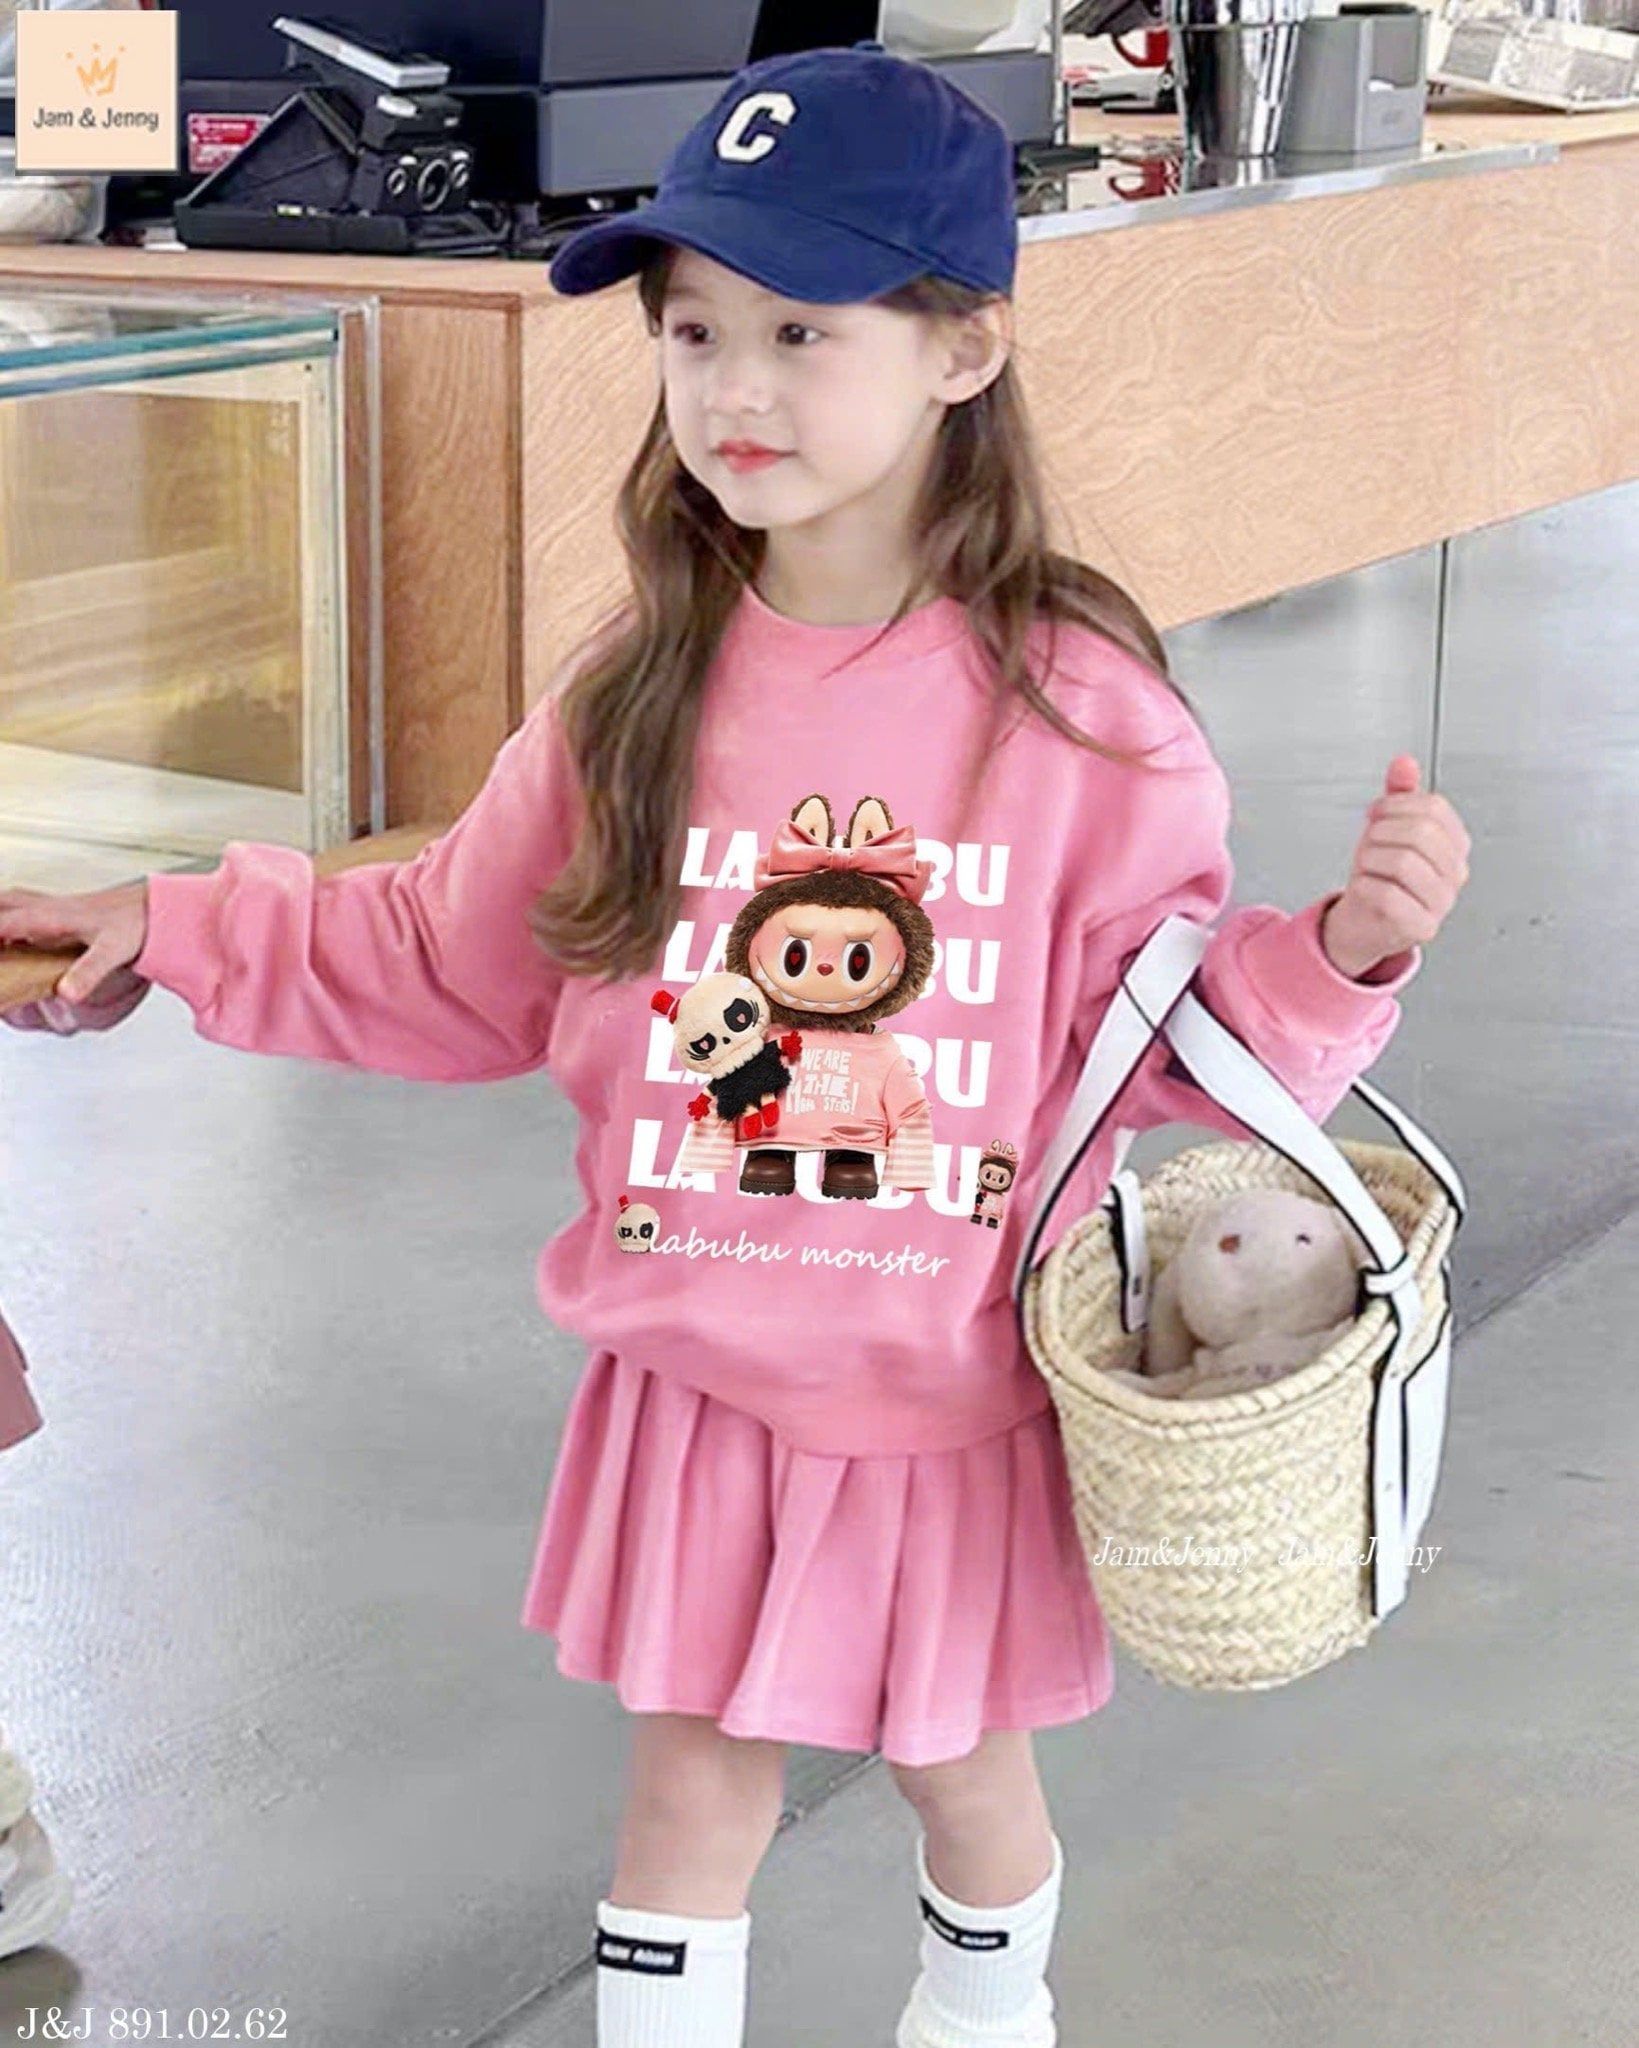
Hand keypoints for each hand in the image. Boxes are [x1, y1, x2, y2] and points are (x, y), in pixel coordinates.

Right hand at [0, 880, 151, 1030]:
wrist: (155, 905)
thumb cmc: (135, 922)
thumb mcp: (112, 951)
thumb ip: (88, 972)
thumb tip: (66, 993)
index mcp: (52, 916)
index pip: (3, 924)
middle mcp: (48, 907)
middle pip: (2, 906)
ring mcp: (53, 906)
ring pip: (11, 903)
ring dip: (0, 915)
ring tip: (1, 935)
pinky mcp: (61, 910)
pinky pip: (24, 908)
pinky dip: (10, 917)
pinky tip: (15, 934)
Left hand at [1321, 756, 1470, 979]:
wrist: (1364, 921)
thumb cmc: (1381, 875)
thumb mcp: (1388, 828)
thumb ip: (1399, 796)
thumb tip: (1404, 763)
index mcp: (1455, 845)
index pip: (1435, 808)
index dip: (1396, 804)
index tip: (1376, 812)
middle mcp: (1455, 874)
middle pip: (1420, 833)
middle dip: (1381, 832)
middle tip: (1368, 842)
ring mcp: (1442, 902)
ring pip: (1403, 862)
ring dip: (1370, 859)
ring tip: (1366, 867)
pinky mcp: (1421, 927)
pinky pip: (1387, 896)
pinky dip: (1364, 886)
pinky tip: (1363, 887)